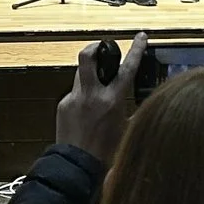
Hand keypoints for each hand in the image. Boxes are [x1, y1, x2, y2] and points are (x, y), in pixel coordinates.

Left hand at [55, 35, 140, 161]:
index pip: (127, 68)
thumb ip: (128, 110)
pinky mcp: (63, 105)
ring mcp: (74, 98)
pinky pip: (74, 94)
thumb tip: (136, 102)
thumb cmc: (105, 152)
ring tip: (97, 89)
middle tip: (101, 48)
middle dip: (94, 47)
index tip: (140, 37)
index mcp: (112, 101)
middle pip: (88, 56)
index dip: (136, 49)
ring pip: (80, 74)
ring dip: (89, 75)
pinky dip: (82, 97)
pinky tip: (86, 114)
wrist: (77, 165)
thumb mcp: (126, 129)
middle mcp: (91, 95)